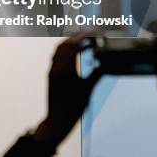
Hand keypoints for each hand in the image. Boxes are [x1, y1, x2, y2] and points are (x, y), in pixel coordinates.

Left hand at [33, 35, 101, 149]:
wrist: (57, 121)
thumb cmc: (73, 107)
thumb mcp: (88, 90)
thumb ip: (97, 74)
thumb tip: (106, 64)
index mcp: (66, 70)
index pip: (73, 47)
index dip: (82, 39)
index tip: (92, 36)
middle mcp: (56, 68)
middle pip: (63, 45)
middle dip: (75, 38)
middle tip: (87, 35)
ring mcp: (52, 71)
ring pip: (58, 50)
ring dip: (68, 43)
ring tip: (80, 42)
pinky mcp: (51, 75)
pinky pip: (56, 57)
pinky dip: (64, 51)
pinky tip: (72, 54)